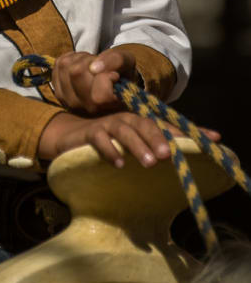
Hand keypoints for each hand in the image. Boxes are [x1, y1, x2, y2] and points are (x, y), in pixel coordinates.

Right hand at [38, 110, 220, 168]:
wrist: (70, 137)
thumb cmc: (108, 142)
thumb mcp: (133, 145)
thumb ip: (156, 149)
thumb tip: (188, 157)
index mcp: (139, 121)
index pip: (165, 123)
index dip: (187, 131)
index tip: (212, 138)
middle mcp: (126, 119)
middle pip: (144, 123)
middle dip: (158, 137)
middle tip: (168, 155)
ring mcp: (107, 124)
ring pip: (124, 130)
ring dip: (137, 145)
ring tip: (150, 162)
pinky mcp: (89, 133)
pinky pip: (99, 138)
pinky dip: (110, 150)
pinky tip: (120, 163)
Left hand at [51, 48, 136, 114]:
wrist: (111, 82)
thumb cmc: (122, 72)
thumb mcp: (127, 62)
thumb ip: (116, 61)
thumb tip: (94, 67)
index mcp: (110, 107)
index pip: (99, 94)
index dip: (105, 76)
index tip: (114, 75)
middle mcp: (88, 110)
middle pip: (76, 72)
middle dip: (88, 59)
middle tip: (99, 64)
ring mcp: (71, 103)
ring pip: (66, 66)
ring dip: (79, 58)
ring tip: (90, 65)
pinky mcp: (60, 93)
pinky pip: (58, 64)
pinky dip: (69, 58)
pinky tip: (80, 64)